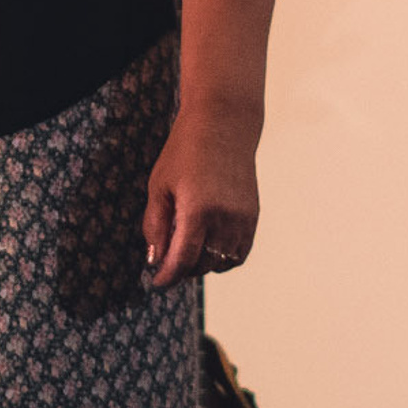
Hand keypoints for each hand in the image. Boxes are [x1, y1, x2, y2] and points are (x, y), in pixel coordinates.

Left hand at [142, 100, 261, 287]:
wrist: (224, 125)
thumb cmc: (185, 152)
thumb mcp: (159, 186)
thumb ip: (156, 225)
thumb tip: (155, 259)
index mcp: (198, 210)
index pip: (183, 259)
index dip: (168, 276)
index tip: (157, 283)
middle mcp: (224, 218)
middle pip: (202, 264)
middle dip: (182, 269)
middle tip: (166, 261)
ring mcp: (242, 218)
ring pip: (222, 263)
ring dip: (202, 265)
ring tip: (187, 252)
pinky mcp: (252, 216)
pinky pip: (239, 253)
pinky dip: (223, 259)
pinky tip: (208, 247)